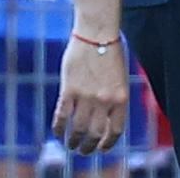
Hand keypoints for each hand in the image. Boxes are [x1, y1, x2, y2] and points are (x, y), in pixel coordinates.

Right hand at [51, 36, 127, 153]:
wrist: (97, 30)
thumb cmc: (109, 50)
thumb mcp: (119, 77)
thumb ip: (113, 98)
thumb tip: (104, 121)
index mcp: (121, 97)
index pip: (115, 131)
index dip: (108, 143)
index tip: (102, 147)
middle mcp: (105, 100)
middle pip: (95, 134)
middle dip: (89, 146)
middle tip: (83, 150)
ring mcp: (86, 96)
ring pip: (78, 130)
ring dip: (74, 141)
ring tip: (71, 144)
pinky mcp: (69, 89)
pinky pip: (62, 117)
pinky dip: (59, 128)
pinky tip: (58, 132)